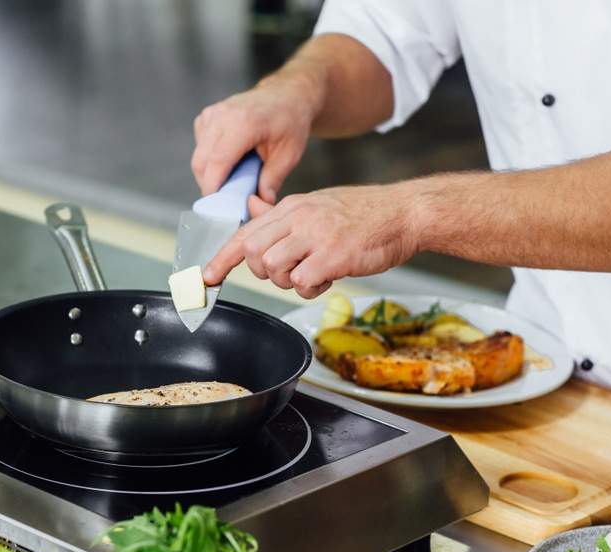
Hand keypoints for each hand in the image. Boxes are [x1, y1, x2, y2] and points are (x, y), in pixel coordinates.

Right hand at [191, 83, 314, 204]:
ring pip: (198, 156)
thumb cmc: (290, 122)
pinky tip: (229, 160)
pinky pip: (200, 146)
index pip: (217, 162)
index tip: (217, 209)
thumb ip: (273, 180)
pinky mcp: (207, 116)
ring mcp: (212, 114)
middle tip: (227, 201)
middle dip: (210, 186)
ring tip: (232, 179)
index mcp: (245, 123)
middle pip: (201, 162)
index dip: (213, 188)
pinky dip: (209, 160)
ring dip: (209, 174)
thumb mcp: (289, 153)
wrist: (287, 95)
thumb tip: (261, 204)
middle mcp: (223, 115)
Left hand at [202, 184, 420, 298]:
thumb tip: (252, 206)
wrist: (404, 213)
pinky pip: (302, 282)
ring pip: (274, 269)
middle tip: (290, 272)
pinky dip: (312, 288)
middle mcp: (299, 218)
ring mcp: (315, 235)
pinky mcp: (333, 254)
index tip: (206, 278)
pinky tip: (330, 277)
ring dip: (289, 281)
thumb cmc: (364, 214)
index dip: (222, 258)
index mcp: (292, 207)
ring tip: (315, 273)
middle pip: (254, 253)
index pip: (245, 232)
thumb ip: (282, 213)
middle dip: (264, 272)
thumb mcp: (317, 204)